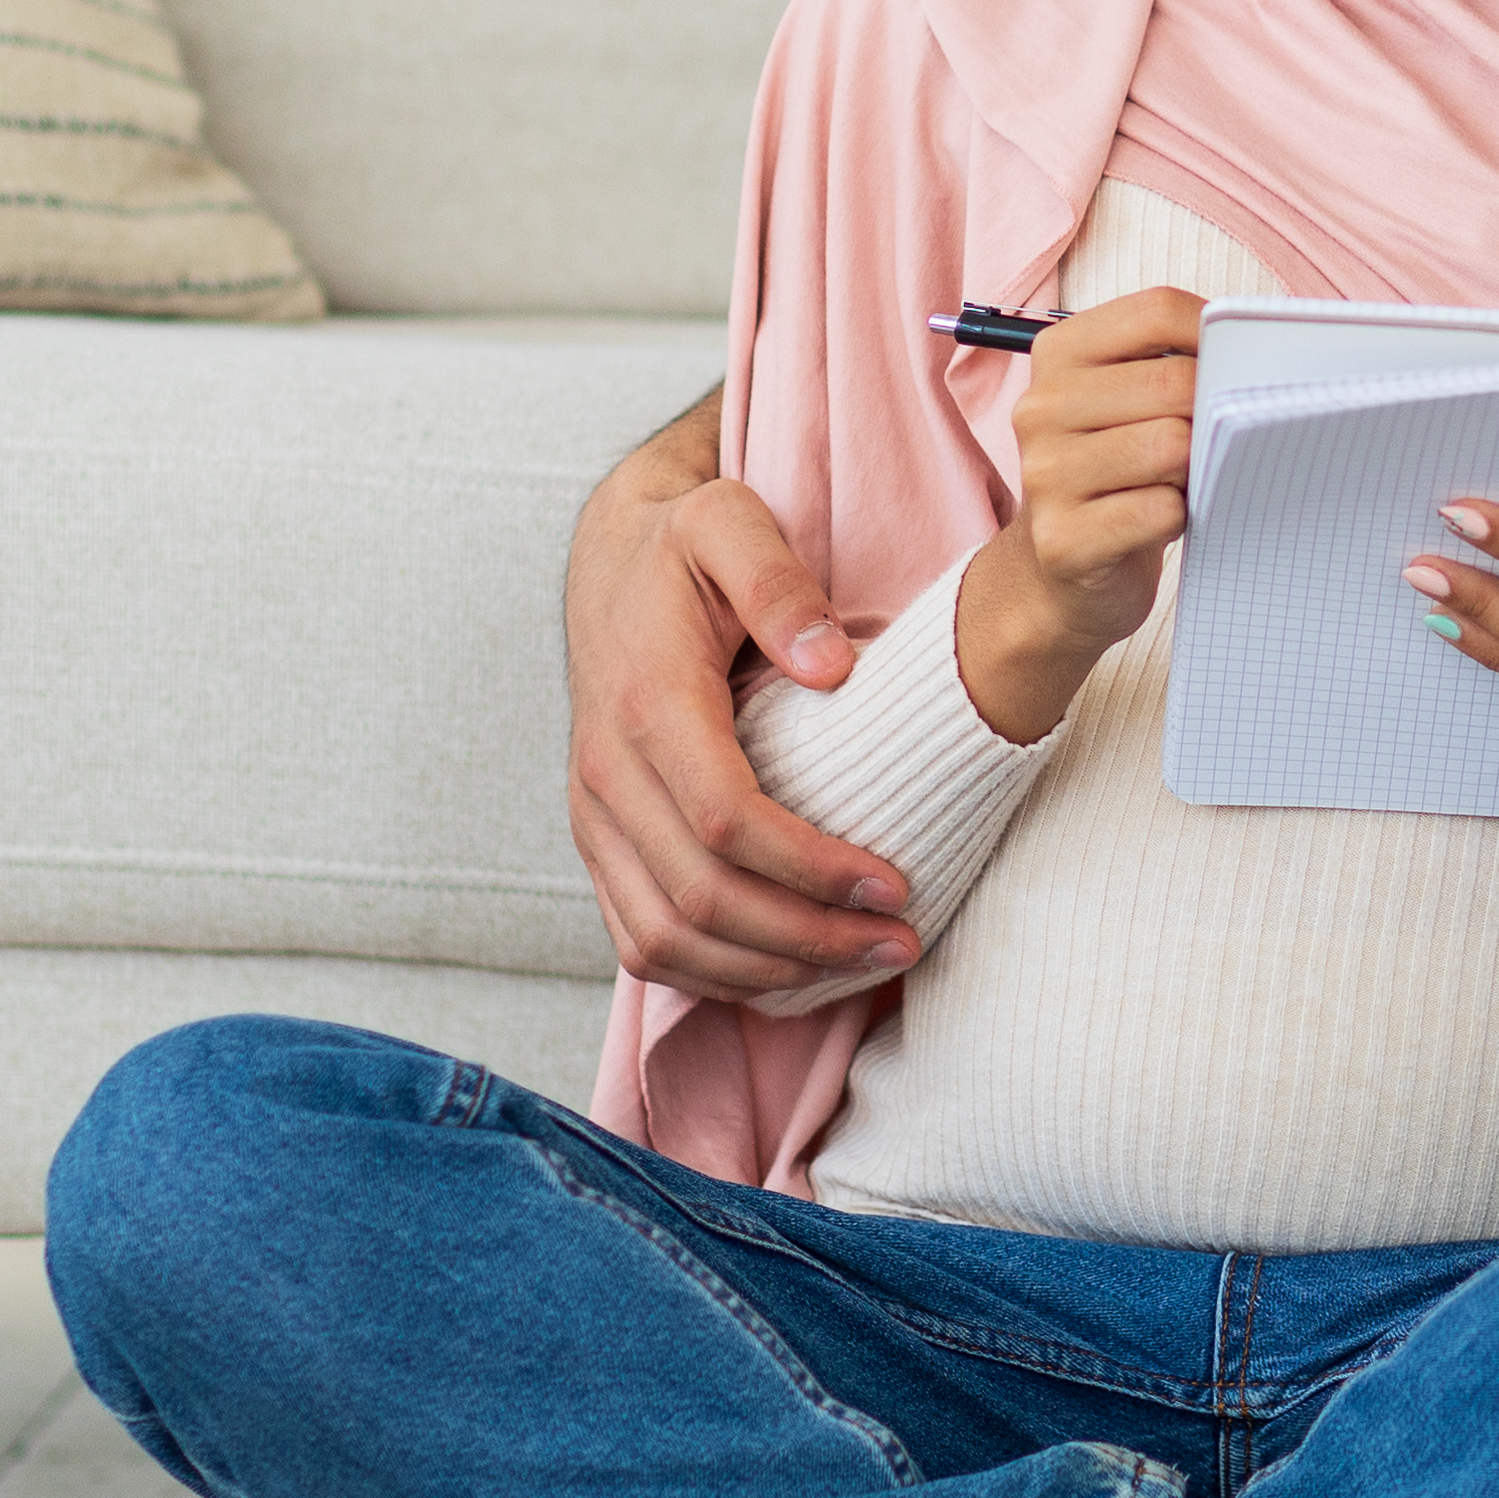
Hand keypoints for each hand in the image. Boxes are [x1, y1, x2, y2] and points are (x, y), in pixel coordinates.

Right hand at [566, 409, 918, 1000]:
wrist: (608, 564)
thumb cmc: (684, 545)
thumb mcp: (730, 522)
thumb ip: (777, 582)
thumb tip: (832, 668)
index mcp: (646, 704)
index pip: (725, 822)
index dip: (812, 870)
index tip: (896, 883)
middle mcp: (606, 774)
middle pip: (702, 899)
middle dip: (809, 937)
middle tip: (902, 941)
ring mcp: (596, 818)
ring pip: (665, 941)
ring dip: (768, 972)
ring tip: (864, 963)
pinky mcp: (600, 844)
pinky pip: (642, 942)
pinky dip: (717, 975)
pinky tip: (795, 970)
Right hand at [957, 287, 1203, 740]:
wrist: (1065, 571)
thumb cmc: (1120, 472)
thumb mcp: (1133, 401)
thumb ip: (1177, 362)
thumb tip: (1260, 349)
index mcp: (1058, 353)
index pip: (1157, 310)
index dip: (1216, 333)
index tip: (1236, 360)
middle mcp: (1041, 407)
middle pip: (1174, 382)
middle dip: (1211, 413)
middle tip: (1207, 441)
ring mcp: (1046, 474)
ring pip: (1172, 447)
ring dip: (1195, 470)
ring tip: (1177, 482)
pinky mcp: (1065, 540)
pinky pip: (1162, 510)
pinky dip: (1180, 516)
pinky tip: (1160, 520)